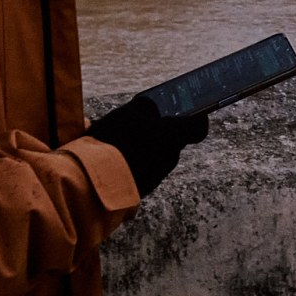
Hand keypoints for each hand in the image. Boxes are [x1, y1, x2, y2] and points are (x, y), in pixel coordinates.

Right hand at [85, 95, 208, 196]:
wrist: (96, 183)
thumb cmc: (115, 141)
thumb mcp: (126, 114)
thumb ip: (144, 107)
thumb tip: (151, 106)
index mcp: (172, 136)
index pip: (199, 127)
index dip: (196, 118)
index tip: (188, 112)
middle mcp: (170, 157)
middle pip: (173, 140)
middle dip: (159, 131)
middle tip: (140, 123)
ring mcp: (158, 175)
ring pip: (157, 155)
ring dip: (145, 147)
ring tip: (120, 140)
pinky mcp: (144, 189)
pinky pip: (145, 170)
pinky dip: (136, 162)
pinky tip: (116, 157)